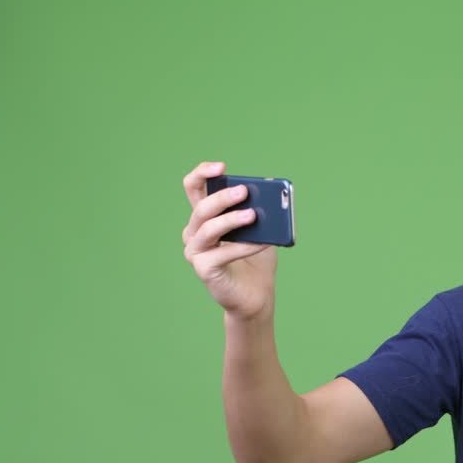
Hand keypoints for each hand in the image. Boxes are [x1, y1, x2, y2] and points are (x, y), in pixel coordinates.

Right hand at [181, 161, 276, 320]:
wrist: (256, 296)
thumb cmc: (256, 260)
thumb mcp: (261, 231)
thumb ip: (260, 214)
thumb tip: (269, 199)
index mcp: (205, 217)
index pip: (193, 187)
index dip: (202, 173)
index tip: (221, 167)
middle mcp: (194, 232)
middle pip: (201, 208)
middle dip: (223, 197)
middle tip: (244, 191)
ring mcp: (196, 251)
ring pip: (207, 228)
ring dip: (231, 220)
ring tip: (253, 215)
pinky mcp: (204, 269)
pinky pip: (223, 253)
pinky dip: (244, 246)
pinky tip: (263, 242)